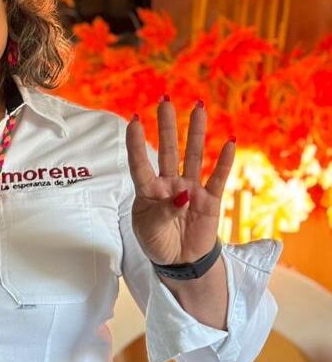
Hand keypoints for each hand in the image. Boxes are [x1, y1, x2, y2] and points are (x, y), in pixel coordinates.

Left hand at [125, 96, 235, 264]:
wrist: (180, 262)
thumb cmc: (157, 242)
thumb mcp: (150, 230)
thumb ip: (163, 211)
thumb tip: (184, 194)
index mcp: (148, 190)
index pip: (139, 164)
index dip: (136, 144)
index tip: (133, 120)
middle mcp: (168, 184)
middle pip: (167, 151)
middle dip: (166, 126)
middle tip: (165, 100)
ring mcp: (190, 189)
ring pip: (192, 156)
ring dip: (196, 133)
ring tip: (199, 108)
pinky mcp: (209, 200)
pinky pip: (217, 178)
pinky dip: (223, 162)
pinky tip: (229, 142)